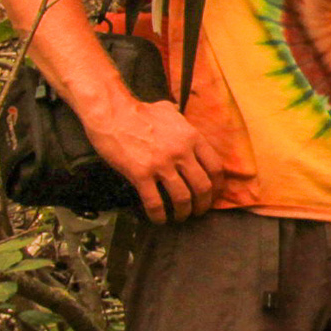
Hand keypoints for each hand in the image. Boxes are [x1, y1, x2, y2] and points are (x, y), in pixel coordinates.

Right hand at [92, 96, 221, 224]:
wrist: (111, 112)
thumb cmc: (139, 111)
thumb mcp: (169, 110)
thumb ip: (180, 118)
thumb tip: (181, 115)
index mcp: (192, 137)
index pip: (215, 167)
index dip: (218, 186)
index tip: (215, 195)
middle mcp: (181, 152)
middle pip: (203, 186)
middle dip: (203, 204)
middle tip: (199, 211)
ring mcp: (162, 164)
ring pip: (182, 197)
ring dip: (183, 212)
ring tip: (180, 217)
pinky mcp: (141, 174)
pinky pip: (155, 202)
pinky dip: (159, 215)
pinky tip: (159, 219)